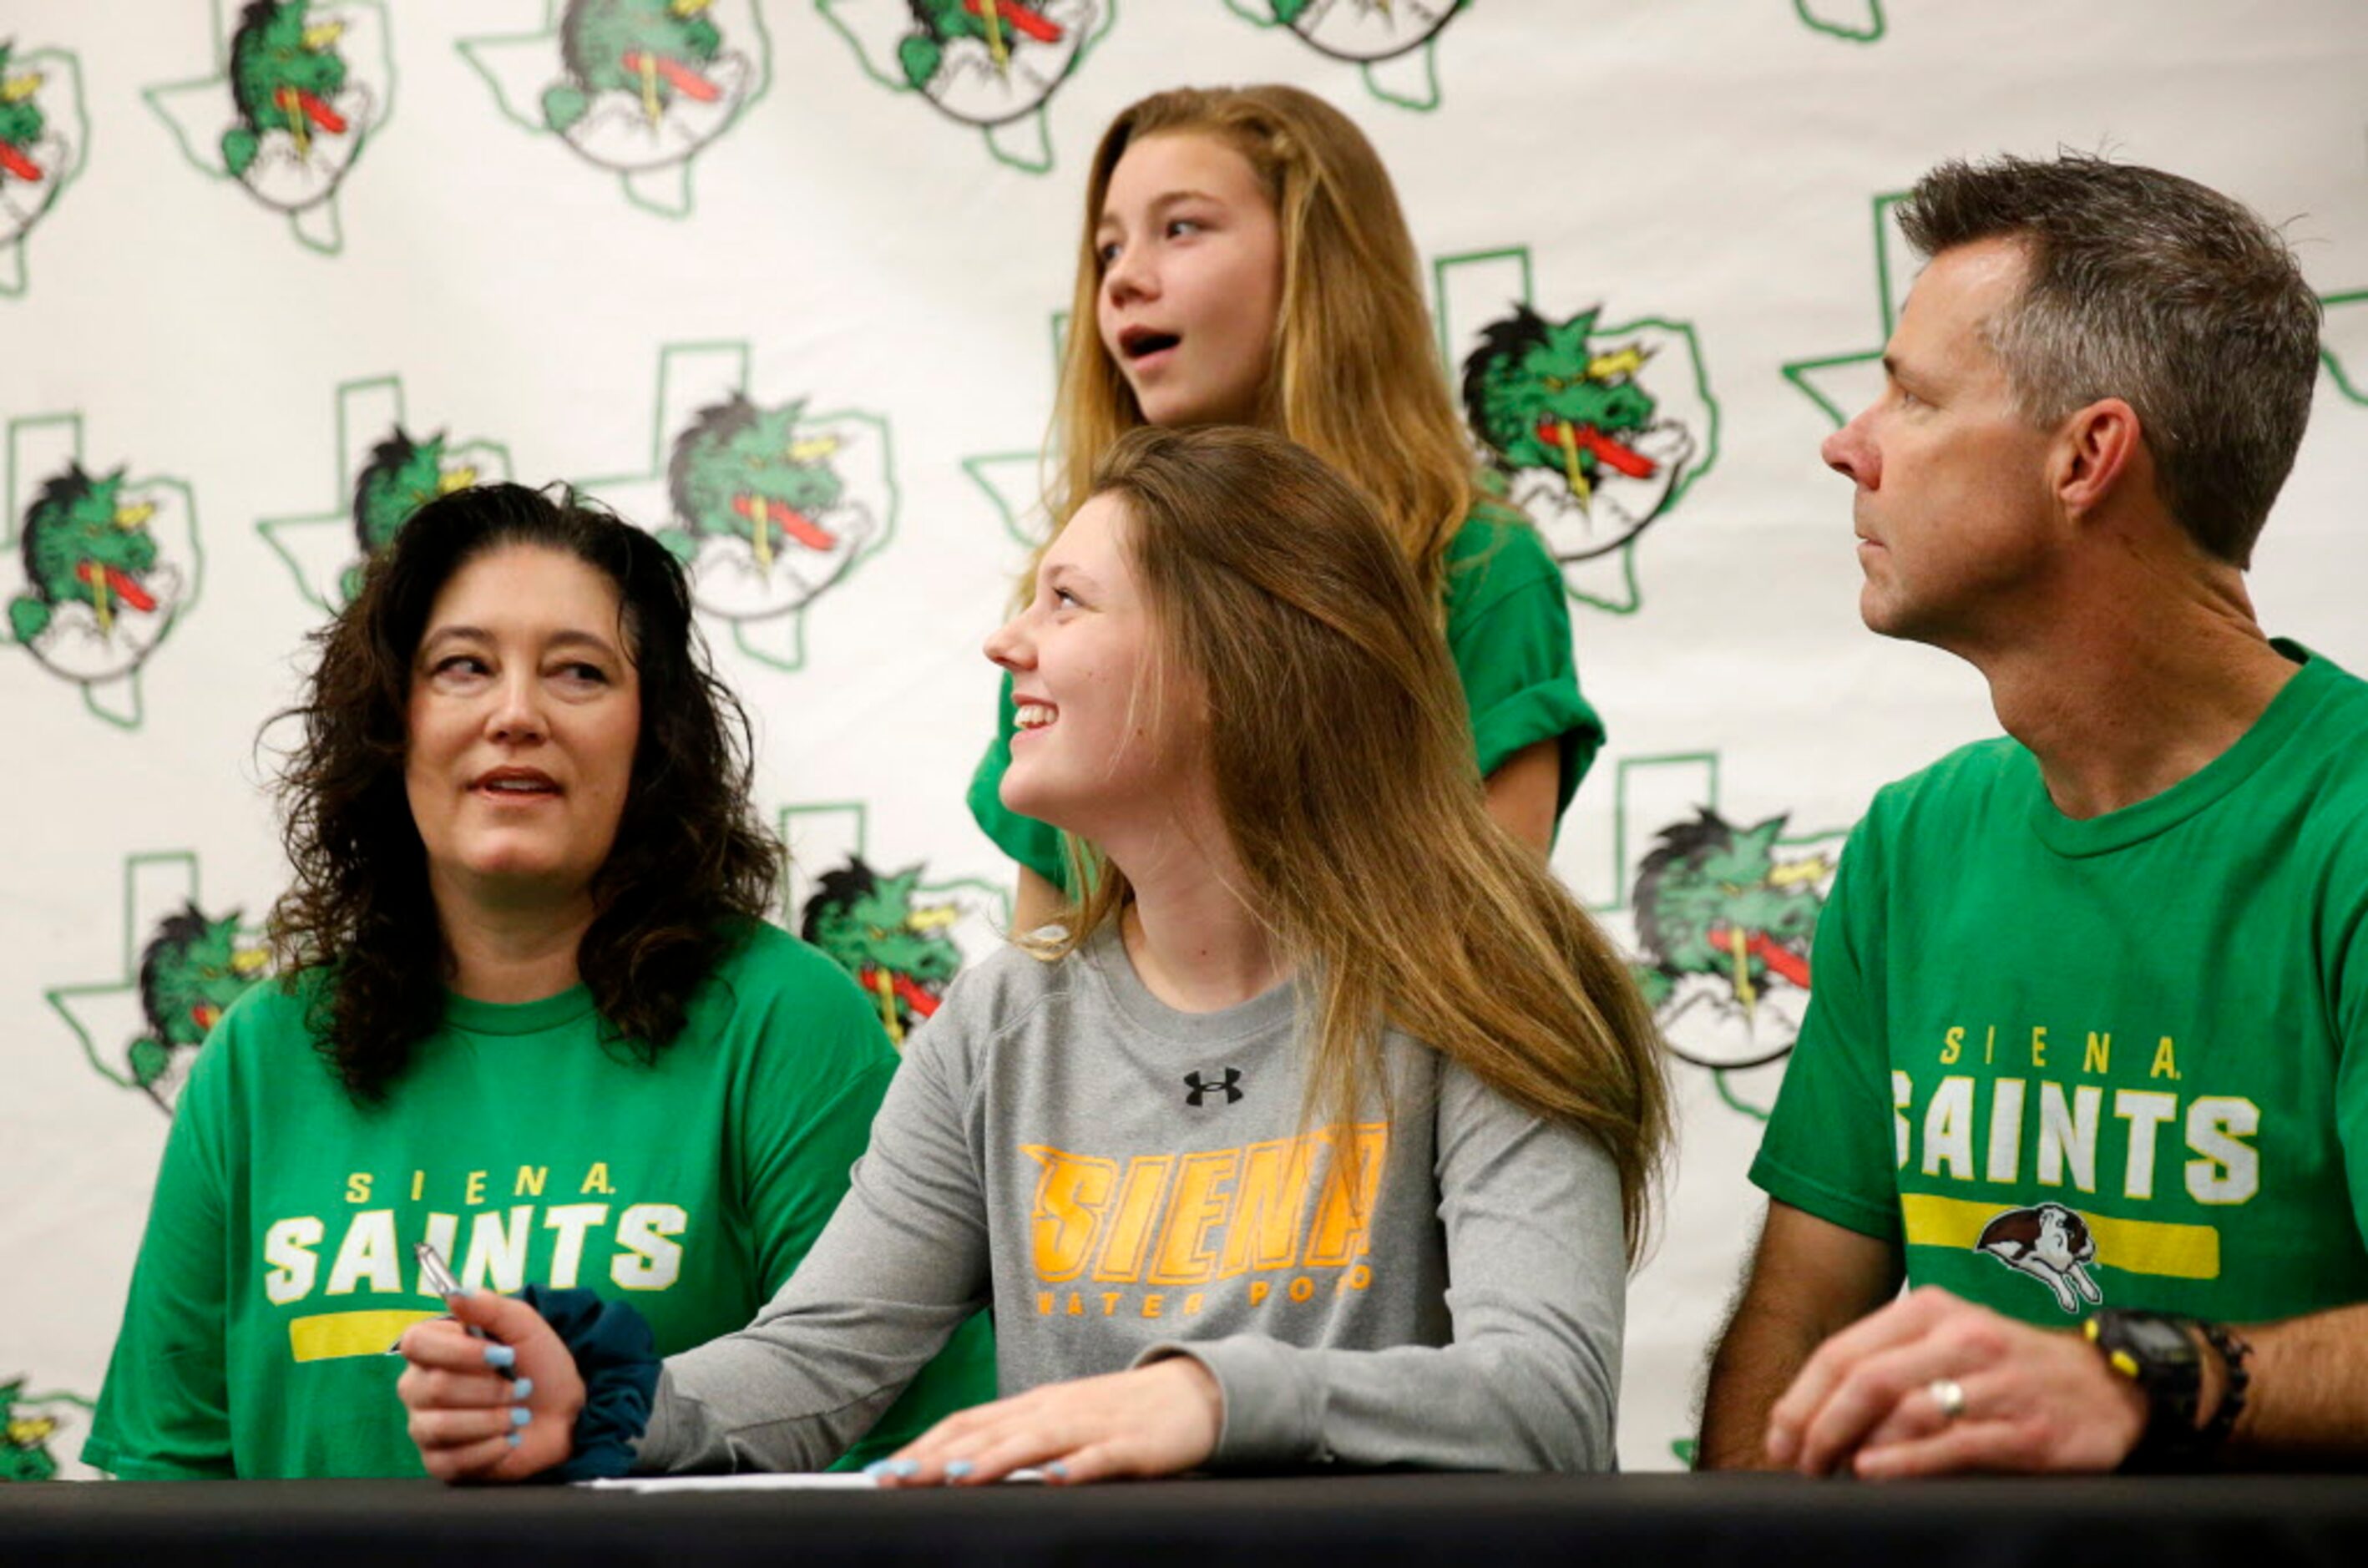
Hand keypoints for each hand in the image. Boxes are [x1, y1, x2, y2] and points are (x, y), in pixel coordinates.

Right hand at [396, 1289, 584, 1482]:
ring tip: (519, 1414)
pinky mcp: (440, 1462)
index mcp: (434, 1348)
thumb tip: (454, 1293)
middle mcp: (419, 1387)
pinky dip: (490, 1448)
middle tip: (521, 1387)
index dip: (459, 1352)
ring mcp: (425, 1427)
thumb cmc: (541, 1365)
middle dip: (490, 1389)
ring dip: (492, 1419)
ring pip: (439, 1426)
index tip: (503, 1355)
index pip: (416, 1343)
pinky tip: (509, 1439)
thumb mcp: (524, 1326)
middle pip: (434, 1388)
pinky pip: (450, 1461)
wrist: (567, 1412)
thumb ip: (490, 1307)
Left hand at [873, 1357, 1222, 1485]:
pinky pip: (1100, 1457)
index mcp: (1034, 1405)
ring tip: (957, 1476)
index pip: (968, 1421)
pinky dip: (1076, 1467)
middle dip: (940, 1456)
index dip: (925, 1446)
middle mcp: (1055, 1409)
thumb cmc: (1119, 1416)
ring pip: (1036, 1440)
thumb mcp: (1062, 1424)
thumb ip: (1019, 1442)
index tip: (883, 1472)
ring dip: (995, 1458)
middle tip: (897, 1478)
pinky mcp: (1132, 1445)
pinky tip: (1054, 1479)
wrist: (1195, 1394)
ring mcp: (1093, 1424)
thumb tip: (958, 1469)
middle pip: (990, 1430)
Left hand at [1765, 1285, 2145, 1477]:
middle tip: (1799, 1464)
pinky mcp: (2026, 1429)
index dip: (1801, 1398)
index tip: (1779, 1437)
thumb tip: (1816, 1410)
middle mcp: (1960, 1337)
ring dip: (1854, 1447)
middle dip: (1817, 1426)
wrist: (2112, 1381)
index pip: (1844, 1352)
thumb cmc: (2012, 1365)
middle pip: (1865, 1380)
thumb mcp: (1948, 1341)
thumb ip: (1890, 1363)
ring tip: (1831, 1474)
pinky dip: (1906, 1461)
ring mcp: (1995, 1382)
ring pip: (1905, 1410)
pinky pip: (1954, 1444)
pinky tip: (1874, 1473)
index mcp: (1929, 1310)